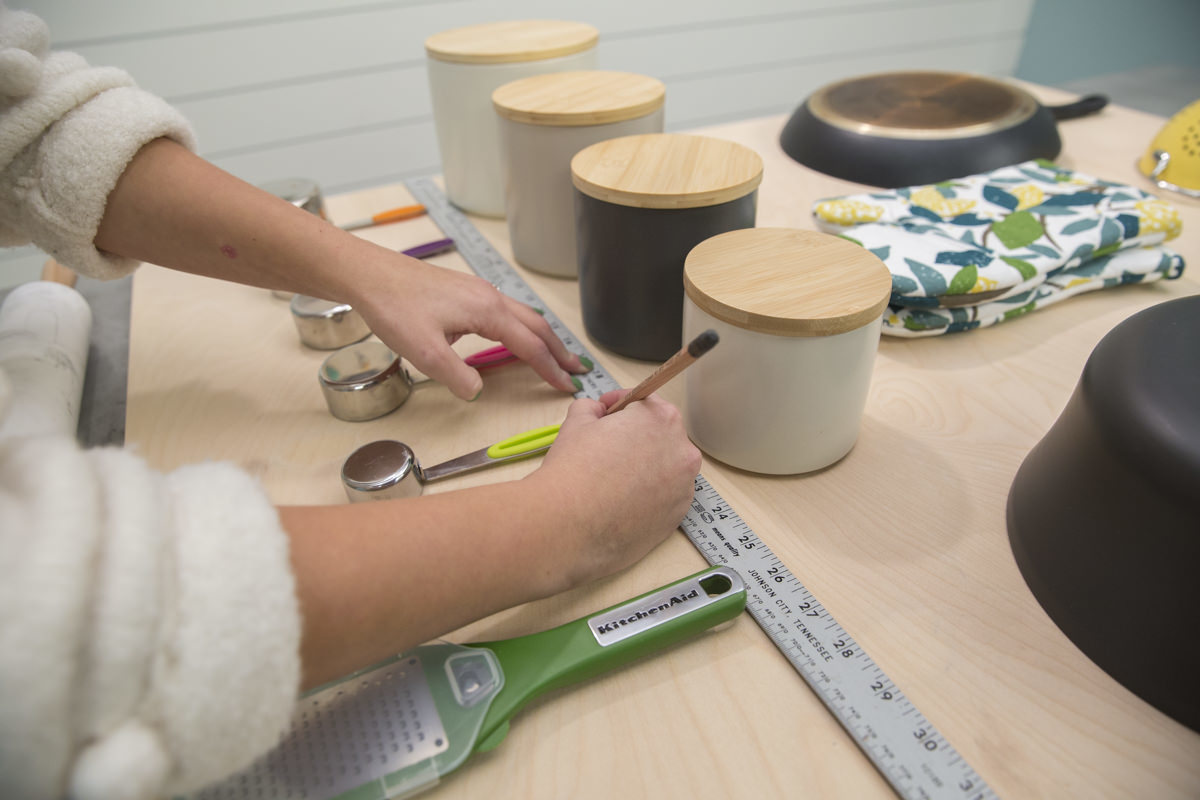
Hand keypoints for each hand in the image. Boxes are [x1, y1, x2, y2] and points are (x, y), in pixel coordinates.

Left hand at [349, 253, 585, 399]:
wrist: (369, 274)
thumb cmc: (394, 307)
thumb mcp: (424, 351)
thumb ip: (456, 376)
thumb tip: (477, 392)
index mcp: (487, 312)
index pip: (531, 346)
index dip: (550, 369)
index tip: (568, 386)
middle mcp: (490, 297)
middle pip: (537, 326)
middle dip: (559, 350)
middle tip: (577, 370)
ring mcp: (479, 291)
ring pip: (523, 315)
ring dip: (543, 337)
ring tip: (556, 354)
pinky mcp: (465, 291)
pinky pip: (507, 310)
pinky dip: (524, 327)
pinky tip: (516, 335)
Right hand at [527, 390, 701, 587]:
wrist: (570, 525)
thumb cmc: (574, 469)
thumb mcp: (576, 422)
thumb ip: (591, 408)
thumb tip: (597, 412)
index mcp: (661, 419)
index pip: (644, 403)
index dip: (620, 405)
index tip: (605, 412)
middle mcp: (682, 450)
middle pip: (659, 435)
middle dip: (635, 436)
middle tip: (606, 446)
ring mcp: (683, 486)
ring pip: (665, 468)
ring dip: (644, 466)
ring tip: (614, 477)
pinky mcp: (677, 516)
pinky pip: (665, 497)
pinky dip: (649, 494)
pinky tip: (622, 500)